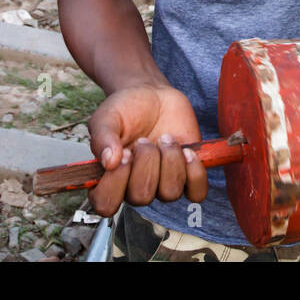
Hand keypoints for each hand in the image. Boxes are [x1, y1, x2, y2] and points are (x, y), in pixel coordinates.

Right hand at [87, 83, 207, 216]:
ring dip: (170, 161)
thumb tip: (109, 163)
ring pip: (170, 193)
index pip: (106, 204)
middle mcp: (134, 187)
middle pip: (142, 197)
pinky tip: (187, 151)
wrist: (153, 95)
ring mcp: (162, 183)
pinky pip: (197, 192)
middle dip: (146, 163)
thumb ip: (102, 138)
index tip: (124, 154)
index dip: (115, 184)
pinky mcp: (187, 175)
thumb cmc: (126, 109)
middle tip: (144, 140)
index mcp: (109, 179)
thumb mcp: (106, 118)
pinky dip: (195, 173)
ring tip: (165, 138)